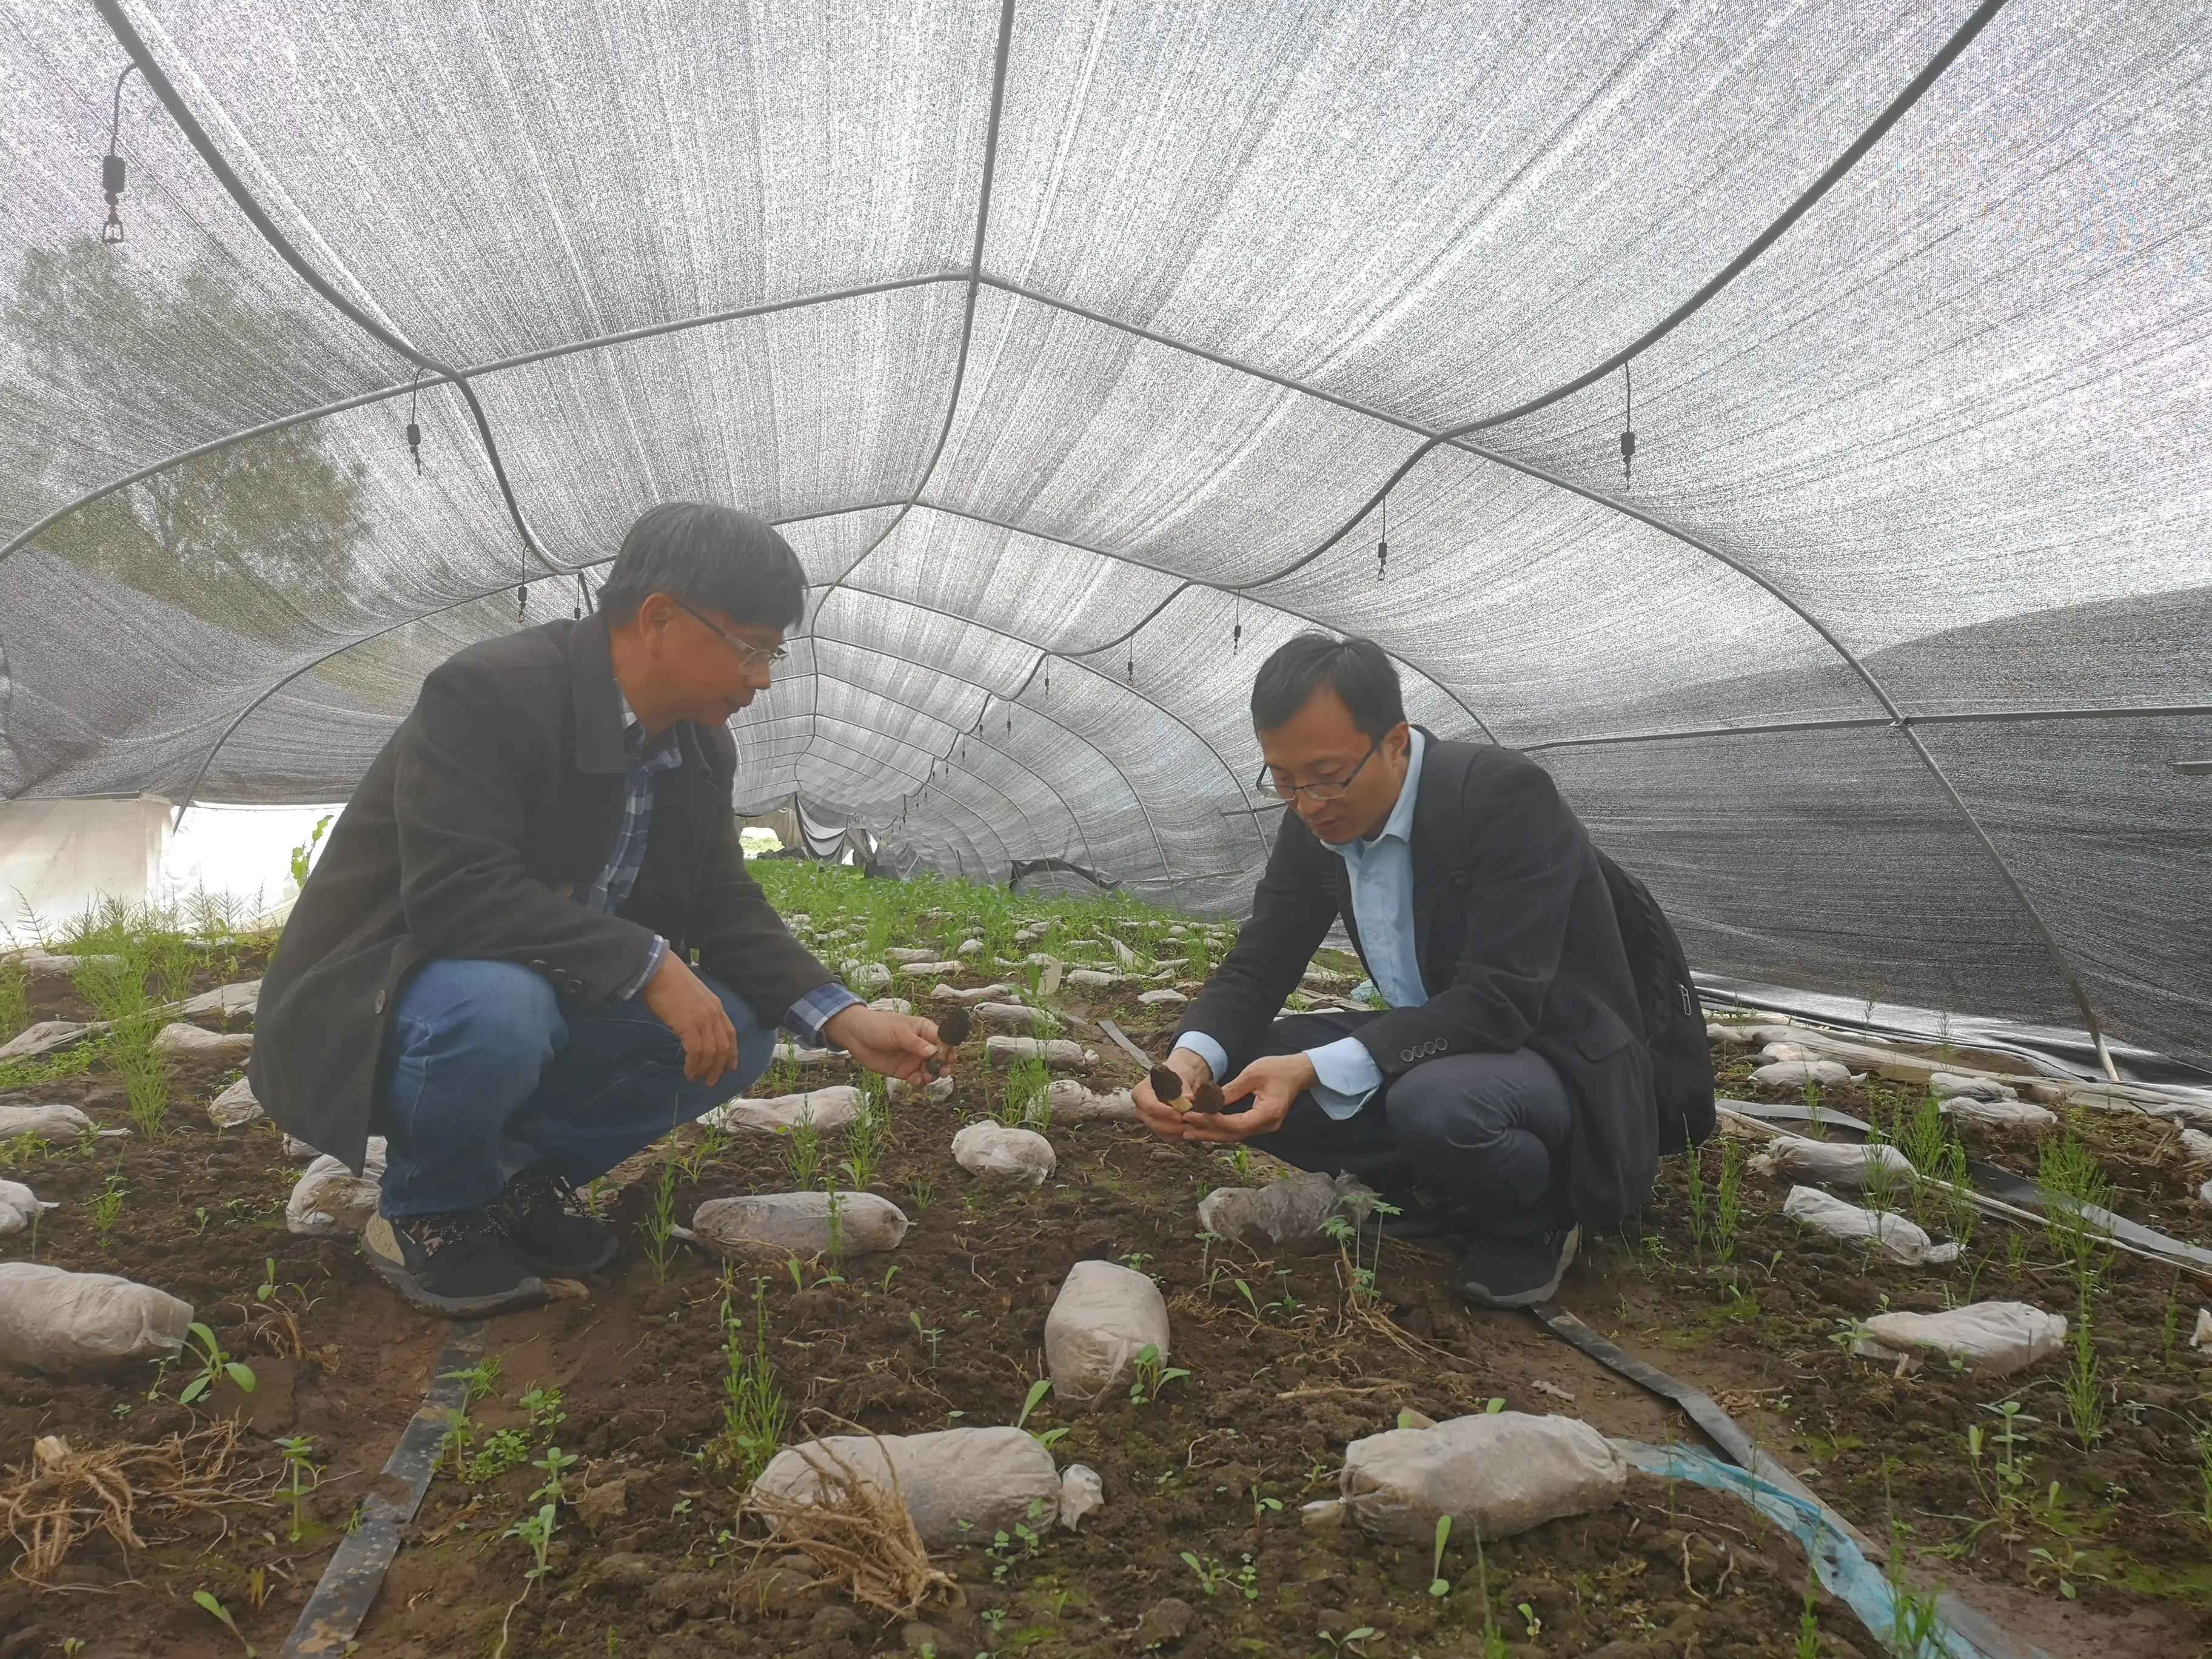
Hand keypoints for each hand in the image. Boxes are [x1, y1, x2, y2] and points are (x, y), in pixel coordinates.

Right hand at [642, 951, 737, 1084]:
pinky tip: (688, 1070)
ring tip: (695, 1077)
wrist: (659, 970)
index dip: (732, 1053)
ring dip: (704, 1069)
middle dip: (719, 1068)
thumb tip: (694, 1031)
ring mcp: (702, 1020)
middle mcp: (714, 1014)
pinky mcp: (688, 1025)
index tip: (731, 1067)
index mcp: (717, 1007)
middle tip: (711, 1081)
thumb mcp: (694, 997)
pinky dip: (693, 1064)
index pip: (731, 1034)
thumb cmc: (671, 981)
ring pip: (711, 1052)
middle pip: (724, 1047)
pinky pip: (695, 1051)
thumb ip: (699, 1013)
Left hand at [824, 1004, 942, 1084]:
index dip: (948, 1050)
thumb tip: (934, 1052)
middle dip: (943, 1065)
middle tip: (942, 1072)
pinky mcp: (904, 1071)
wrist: (856, 1036)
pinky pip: (917, 1078)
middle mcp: (922, 1046)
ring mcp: (914, 1059)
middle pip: (940, 1058)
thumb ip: (916, 1043)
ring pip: (930, 1070)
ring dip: (932, 1075)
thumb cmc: (879, 1027)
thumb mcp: (899, 1032)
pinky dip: (920, 1081)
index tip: (950, 1059)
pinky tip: (916, 1080)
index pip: (943, 1040)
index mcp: (924, 1030)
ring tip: (926, 1076)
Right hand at [1133, 1046, 1214, 1142]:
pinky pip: (1170, 1137)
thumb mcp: (1180, 1076)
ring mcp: (1149, 1121)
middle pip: (1155, 1123)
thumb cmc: (1178, 1073)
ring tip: (1197, 1124)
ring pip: (1162, 1133)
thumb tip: (1186, 1101)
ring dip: (1180, 1131)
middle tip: (1192, 1122)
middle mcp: (1141, 1109)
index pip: (1149, 1106)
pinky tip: (1195, 1128)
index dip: (1165, 1112)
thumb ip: (1182, 1091)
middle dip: (1175, 1125)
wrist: (1183, 1078)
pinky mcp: (1160, 1129)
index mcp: (1140, 1093)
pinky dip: (1182, 1134)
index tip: (1181, 1114)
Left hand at [1179, 1052, 1316, 1143]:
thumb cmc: (1278, 1069)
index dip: (1213, 1121)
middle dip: (1208, 1132)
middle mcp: (1267, 1125)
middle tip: (1185, 1129)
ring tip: (1190, 1132)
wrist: (1298, 1072)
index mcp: (1268, 1113)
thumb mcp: (1252, 1074)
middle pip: (1233, 1135)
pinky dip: (1222, 1128)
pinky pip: (1238, 1129)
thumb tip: (1208, 1100)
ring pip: (1234, 1135)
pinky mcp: (1260, 1123)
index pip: (1236, 1124)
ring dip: (1212, 1133)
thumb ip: (1231, 1090)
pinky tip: (1206, 1127)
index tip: (1194, 1114)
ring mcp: (1265, 1126)